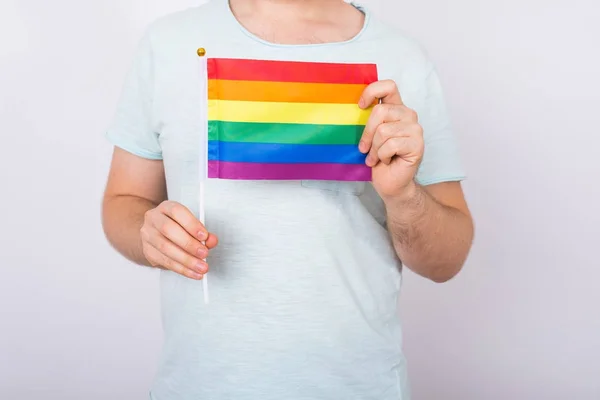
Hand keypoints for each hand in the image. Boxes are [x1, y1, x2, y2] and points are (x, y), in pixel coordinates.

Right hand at [140, 201, 217, 279]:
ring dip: (187, 260)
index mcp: (166, 208)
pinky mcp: (148, 251)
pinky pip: (165, 262)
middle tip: (204, 254)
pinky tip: (193, 272)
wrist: (155, 233)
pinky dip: (182, 269)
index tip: (204, 236)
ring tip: (201, 267)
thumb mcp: (190, 225)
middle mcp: (153, 219)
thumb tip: (211, 241)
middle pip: (168, 230)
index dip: (191, 224)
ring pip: (165, 248)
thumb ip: (203, 233)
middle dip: (189, 244)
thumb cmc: (176, 227)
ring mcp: (148, 235)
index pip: (176, 212)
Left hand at [358, 80, 423, 200]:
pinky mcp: (418, 144)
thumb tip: (350, 110)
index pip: (388, 86)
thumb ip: (367, 120)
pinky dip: (383, 156)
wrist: (391, 183)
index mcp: (396, 108)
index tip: (360, 106)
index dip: (372, 92)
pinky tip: (387, 161)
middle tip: (363, 148)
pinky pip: (391, 145)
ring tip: (375, 158)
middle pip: (381, 111)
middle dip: (367, 133)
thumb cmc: (378, 159)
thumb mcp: (369, 136)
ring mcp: (415, 129)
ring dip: (374, 149)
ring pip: (384, 131)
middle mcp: (408, 115)